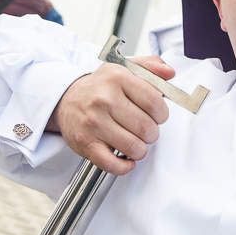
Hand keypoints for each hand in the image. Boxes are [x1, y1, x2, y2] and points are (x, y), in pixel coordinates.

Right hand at [48, 56, 174, 174]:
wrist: (66, 99)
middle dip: (152, 133)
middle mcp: (104, 99)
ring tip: (135, 142)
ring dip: (140, 149)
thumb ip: (150, 67)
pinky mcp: (85, 143)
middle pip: (146, 127)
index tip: (158, 115)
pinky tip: (126, 158)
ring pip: (134, 147)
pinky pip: (113, 164)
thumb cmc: (100, 87)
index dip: (162, 114)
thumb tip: (170, 73)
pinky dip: (125, 166)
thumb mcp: (124, 68)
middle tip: (146, 130)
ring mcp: (93, 122)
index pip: (155, 102)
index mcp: (117, 78)